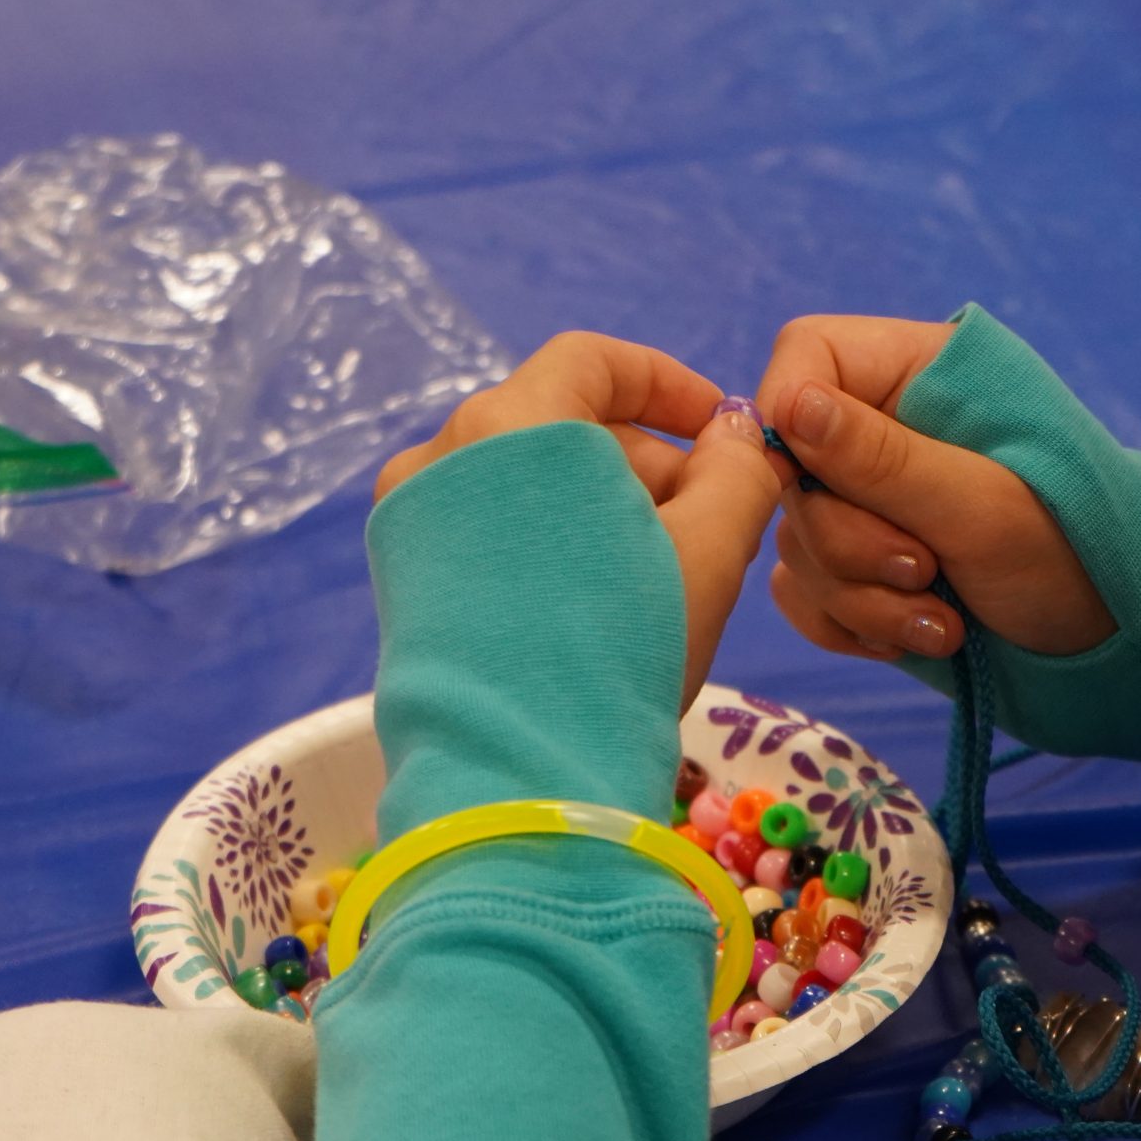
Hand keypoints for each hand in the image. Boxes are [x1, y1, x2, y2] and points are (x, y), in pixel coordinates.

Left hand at [376, 332, 789, 707]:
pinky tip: (601, 598)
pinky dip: (550, 539)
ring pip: (526, 478)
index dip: (668, 383)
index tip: (718, 428)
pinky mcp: (405, 578)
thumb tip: (733, 435)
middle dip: (644, 459)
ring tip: (663, 570)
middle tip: (712, 519)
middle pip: (560, 422)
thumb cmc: (620, 653)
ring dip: (602, 504)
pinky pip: (489, 526)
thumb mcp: (708, 552)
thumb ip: (736, 470)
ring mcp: (411, 518)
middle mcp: (439, 455)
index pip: (592, 361)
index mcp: (506, 426)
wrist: (519, 779)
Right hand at [755, 316, 1113, 661]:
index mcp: (919, 373)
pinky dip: (854, 625)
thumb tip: (791, 405)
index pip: (808, 356)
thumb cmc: (1071, 554)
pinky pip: (804, 592)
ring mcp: (866, 500)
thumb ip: (884, 459)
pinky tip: (921, 637)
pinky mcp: (858, 565)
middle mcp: (882, 428)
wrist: (1110, 647)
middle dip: (851, 542)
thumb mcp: (982, 507)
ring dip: (864, 597)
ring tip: (946, 621)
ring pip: (798, 541)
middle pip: (794, 467)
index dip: (787, 414)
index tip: (799, 481)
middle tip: (929, 571)